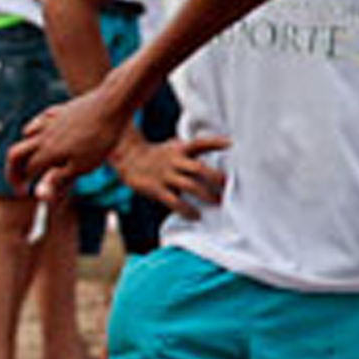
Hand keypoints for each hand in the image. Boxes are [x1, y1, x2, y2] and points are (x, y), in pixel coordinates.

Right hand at [10, 81, 134, 197]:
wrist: (112, 105)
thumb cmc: (100, 139)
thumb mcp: (82, 166)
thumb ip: (58, 179)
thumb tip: (39, 194)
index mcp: (47, 152)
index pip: (25, 171)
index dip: (21, 184)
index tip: (24, 193)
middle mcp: (43, 136)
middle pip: (16, 153)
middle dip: (12, 169)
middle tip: (19, 180)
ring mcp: (49, 121)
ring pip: (27, 134)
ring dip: (25, 148)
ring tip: (33, 157)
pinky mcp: (59, 111)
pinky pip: (40, 120)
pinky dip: (37, 129)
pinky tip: (45, 132)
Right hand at [115, 132, 229, 216]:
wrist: (128, 159)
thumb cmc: (159, 155)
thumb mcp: (174, 148)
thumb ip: (192, 151)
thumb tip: (219, 153)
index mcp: (180, 149)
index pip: (199, 143)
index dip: (214, 142)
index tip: (230, 143)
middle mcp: (174, 161)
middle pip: (198, 168)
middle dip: (215, 178)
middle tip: (228, 186)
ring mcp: (165, 175)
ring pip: (190, 186)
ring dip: (206, 195)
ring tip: (217, 202)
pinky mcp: (156, 189)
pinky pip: (174, 202)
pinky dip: (187, 210)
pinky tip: (196, 216)